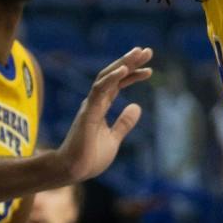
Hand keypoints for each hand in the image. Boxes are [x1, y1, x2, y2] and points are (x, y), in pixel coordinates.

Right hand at [55, 48, 152, 182]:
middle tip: (147, 50)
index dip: (132, 74)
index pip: (117, 84)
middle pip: (113, 75)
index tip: (150, 68)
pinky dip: (111, 79)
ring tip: (138, 53)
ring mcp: (90, 106)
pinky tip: (124, 70)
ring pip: (106, 77)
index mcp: (100, 107)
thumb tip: (137, 107)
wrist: (72, 171)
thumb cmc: (89, 157)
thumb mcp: (114, 139)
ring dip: (123, 64)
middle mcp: (95, 102)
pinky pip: (99, 91)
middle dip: (129, 62)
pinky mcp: (87, 113)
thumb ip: (124, 123)